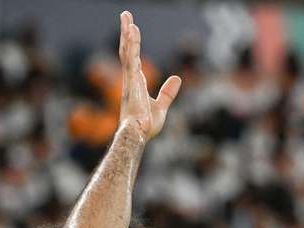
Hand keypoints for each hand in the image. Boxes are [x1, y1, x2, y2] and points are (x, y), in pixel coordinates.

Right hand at [118, 11, 180, 140]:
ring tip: (127, 17)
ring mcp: (129, 79)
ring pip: (127, 51)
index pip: (134, 59)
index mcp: (135, 84)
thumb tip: (177, 78)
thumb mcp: (161, 106)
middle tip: (125, 16)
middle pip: (127, 51)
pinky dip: (131, 43)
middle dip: (126, 33)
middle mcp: (130, 79)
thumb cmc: (145, 126)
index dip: (132, 45)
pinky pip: (131, 58)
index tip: (132, 31)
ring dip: (127, 33)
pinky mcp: (131, 81)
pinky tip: (132, 30)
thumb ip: (168, 92)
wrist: (138, 135)